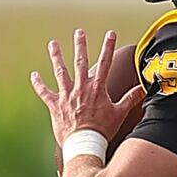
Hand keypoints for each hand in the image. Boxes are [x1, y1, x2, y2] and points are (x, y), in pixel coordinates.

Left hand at [31, 29, 145, 150]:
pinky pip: (44, 92)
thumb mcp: (119, 113)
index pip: (105, 63)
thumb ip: (130, 99)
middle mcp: (80, 88)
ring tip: (53, 44)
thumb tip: (142, 89)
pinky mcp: (55, 105)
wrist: (84, 144)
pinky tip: (34, 75)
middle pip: (80, 62)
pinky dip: (38, 84)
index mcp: (97, 89)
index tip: (110, 34)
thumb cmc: (102, 131)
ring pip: (60, 72)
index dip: (108, 47)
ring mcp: (66, 96)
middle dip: (80, 45)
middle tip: (79, 32)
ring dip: (56, 57)